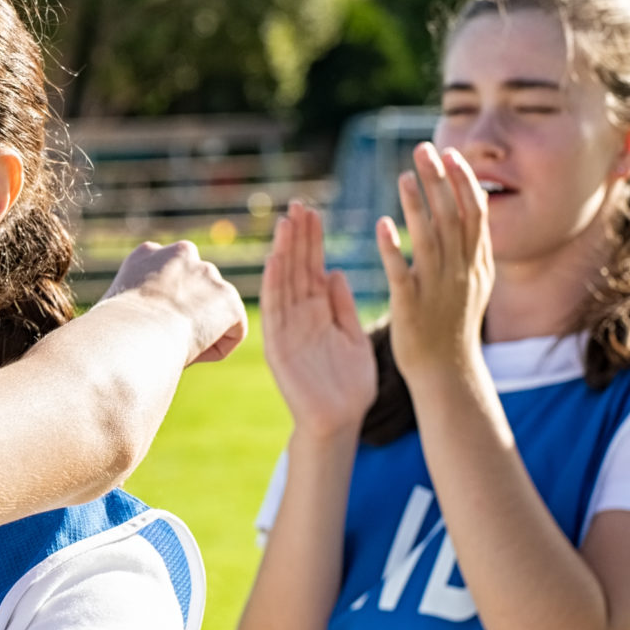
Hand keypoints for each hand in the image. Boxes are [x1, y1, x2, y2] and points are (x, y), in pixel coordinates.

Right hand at [101, 241, 247, 363]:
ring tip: (174, 349)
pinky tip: (189, 351)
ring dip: (199, 332)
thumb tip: (124, 331)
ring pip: (212, 313)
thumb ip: (130, 308)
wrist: (132, 335)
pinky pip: (231, 332)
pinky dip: (214, 350)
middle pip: (195, 290)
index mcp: (146, 253)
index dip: (160, 306)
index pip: (164, 276)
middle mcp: (181, 253)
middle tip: (168, 340)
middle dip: (188, 313)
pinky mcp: (229, 299)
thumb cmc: (109, 334)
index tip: (149, 327)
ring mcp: (208, 273)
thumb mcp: (110, 311)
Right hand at [261, 202, 376, 438]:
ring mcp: (289, 330)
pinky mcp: (280, 347)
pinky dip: (275, 286)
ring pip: (285, 284)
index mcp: (320, 313)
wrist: (340, 422)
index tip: (312, 212)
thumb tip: (337, 272)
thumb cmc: (350, 386)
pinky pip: (276, 311)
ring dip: (284, 254)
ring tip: (286, 224)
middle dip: (297, 238)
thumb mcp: (354, 338)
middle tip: (297, 206)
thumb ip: (343, 307)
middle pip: (297, 269)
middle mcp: (301, 317)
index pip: (313, 268)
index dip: (311, 241)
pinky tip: (277, 261)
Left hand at [376, 143, 493, 384]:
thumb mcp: (474, 282)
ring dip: (417, 206)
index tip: (451, 155)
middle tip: (424, 149)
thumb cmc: (454, 326)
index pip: (474, 214)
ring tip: (404, 176)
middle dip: (439, 181)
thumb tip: (470, 211)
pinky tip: (381, 225)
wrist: (448, 373)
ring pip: (429, 240)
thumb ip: (471, 248)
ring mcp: (437, 289)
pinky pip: (401, 273)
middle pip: (452, 218)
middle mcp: (461, 271)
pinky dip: (393, 248)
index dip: (464, 182)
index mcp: (476, 264)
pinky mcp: (412, 307)